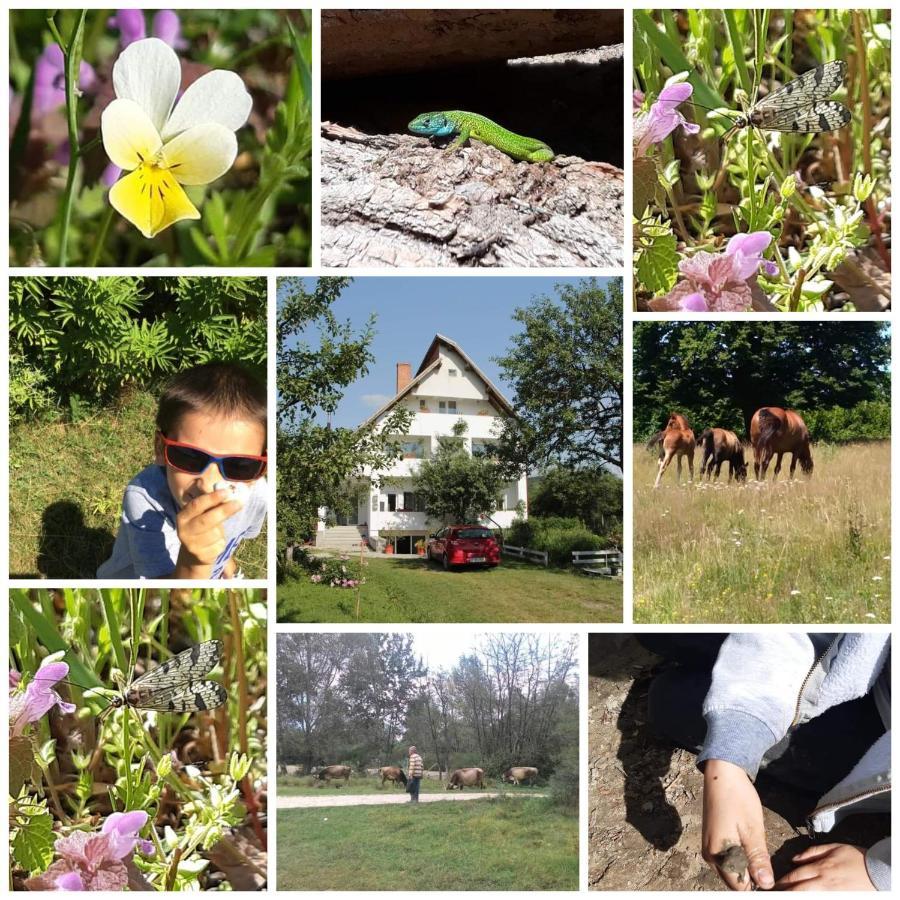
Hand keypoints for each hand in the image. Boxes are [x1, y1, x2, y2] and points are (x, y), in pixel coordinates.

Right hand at [173, 489, 241, 576]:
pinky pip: (219, 544)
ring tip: (216, 531)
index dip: (212, 498)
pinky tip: (215, 543)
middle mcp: (184, 531)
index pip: (197, 505)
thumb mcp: (202, 514)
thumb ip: (212, 504)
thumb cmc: (202, 528)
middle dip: (224, 511)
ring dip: (221, 531)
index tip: (227, 492)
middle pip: (207, 520)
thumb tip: (230, 492)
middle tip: (238, 503)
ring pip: (216, 533)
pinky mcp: (202, 556)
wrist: (194, 554)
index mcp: (183, 516)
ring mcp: (192, 545)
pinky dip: (221, 542)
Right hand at [702, 759, 773, 890]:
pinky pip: (727, 859)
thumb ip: (758, 859)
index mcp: (718, 855)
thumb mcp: (753, 829)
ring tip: (759, 849)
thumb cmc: (738, 798)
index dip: (759, 885)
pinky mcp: (711, 840)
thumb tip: (766, 885)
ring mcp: (708, 847)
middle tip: (767, 860)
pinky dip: (740, 858)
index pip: (740, 887)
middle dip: (752, 877)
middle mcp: (709, 855)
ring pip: (731, 870)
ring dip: (746, 867)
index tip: (771, 874)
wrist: (722, 773)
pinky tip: (749, 843)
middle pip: (734, 881)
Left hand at [775, 844, 875, 890]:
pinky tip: (805, 898)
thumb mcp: (833, 847)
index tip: (773, 885)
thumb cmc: (856, 857)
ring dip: (796, 896)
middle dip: (785, 892)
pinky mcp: (839, 898)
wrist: (878, 871)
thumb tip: (795, 858)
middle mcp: (823, 882)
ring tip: (786, 896)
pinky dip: (811, 899)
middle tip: (774, 894)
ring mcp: (831, 893)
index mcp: (820, 868)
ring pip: (808, 897)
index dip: (783, 882)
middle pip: (799, 890)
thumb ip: (812, 852)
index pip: (795, 876)